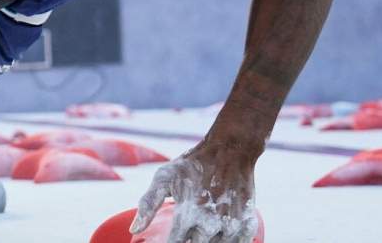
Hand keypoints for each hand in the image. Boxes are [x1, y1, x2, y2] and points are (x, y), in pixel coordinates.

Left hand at [131, 141, 258, 242]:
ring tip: (199, 227)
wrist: (230, 149)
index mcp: (187, 215)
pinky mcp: (248, 224)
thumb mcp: (164, 177)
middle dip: (188, 242)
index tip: (165, 238)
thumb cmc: (192, 164)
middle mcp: (210, 225)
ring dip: (208, 242)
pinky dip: (229, 242)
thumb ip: (148, 204)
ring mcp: (231, 226)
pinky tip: (218, 233)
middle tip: (187, 228)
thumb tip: (133, 231)